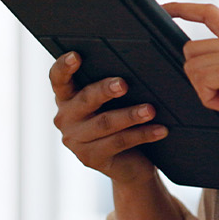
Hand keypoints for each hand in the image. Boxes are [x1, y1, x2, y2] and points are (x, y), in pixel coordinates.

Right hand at [49, 52, 167, 182]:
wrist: (128, 163)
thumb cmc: (120, 121)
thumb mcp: (112, 102)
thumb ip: (113, 86)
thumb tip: (134, 68)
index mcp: (67, 97)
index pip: (58, 79)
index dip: (64, 67)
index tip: (76, 56)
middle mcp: (65, 118)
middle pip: (85, 99)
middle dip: (105, 90)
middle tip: (123, 84)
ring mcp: (76, 141)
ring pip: (105, 123)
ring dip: (130, 115)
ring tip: (150, 110)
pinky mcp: (90, 158)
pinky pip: (119, 142)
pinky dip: (142, 134)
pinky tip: (159, 129)